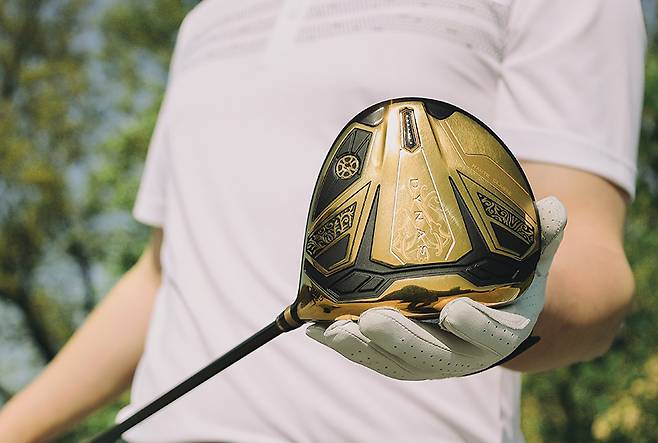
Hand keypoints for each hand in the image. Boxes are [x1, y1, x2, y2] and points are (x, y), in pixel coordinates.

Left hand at [306, 197, 566, 379]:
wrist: (489, 313)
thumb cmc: (507, 283)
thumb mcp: (530, 261)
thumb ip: (543, 238)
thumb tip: (556, 207)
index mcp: (501, 332)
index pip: (491, 334)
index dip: (474, 326)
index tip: (454, 310)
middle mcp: (463, 354)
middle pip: (432, 355)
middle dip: (403, 340)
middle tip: (373, 320)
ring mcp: (427, 358)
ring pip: (395, 361)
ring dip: (364, 348)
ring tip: (335, 330)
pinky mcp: (399, 356)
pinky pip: (371, 356)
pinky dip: (345, 345)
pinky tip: (317, 329)